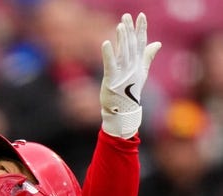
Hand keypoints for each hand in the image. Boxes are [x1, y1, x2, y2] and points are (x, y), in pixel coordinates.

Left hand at [100, 12, 160, 138]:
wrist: (122, 111)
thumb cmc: (129, 91)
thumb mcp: (141, 72)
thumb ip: (147, 56)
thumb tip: (157, 43)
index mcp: (138, 63)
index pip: (141, 43)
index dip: (141, 29)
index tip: (141, 16)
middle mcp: (132, 66)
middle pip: (131, 45)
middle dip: (130, 30)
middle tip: (127, 16)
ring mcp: (122, 73)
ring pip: (123, 52)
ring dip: (122, 39)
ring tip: (120, 25)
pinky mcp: (111, 79)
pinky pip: (110, 64)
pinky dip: (108, 53)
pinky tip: (106, 42)